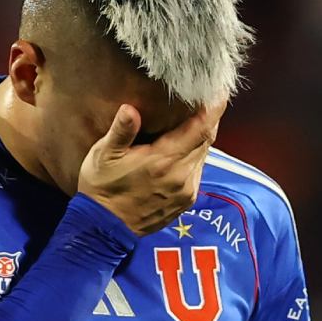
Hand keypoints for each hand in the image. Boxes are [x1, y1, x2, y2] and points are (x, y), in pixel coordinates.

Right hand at [77, 103, 220, 235]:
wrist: (104, 229)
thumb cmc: (101, 188)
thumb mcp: (103, 156)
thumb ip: (121, 131)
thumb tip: (130, 109)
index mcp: (163, 160)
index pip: (201, 129)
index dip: (214, 108)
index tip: (220, 91)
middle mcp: (181, 176)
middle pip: (207, 139)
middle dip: (209, 118)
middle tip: (207, 98)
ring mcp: (186, 191)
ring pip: (203, 155)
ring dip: (201, 138)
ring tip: (195, 120)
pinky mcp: (186, 201)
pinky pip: (197, 171)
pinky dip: (195, 156)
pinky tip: (182, 150)